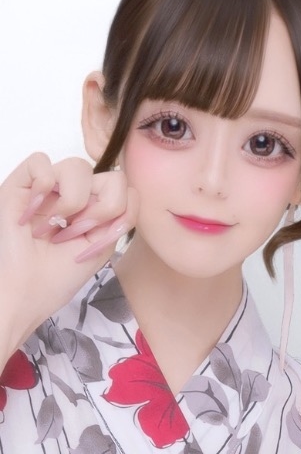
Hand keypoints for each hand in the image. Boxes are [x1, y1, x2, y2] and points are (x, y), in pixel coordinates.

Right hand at [0, 152, 137, 364]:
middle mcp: (75, 193)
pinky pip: (39, 160)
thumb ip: (118, 217)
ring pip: (78, 166)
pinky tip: (35, 210)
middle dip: (103, 209)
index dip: (123, 213)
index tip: (101, 238)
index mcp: (96, 207)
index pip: (126, 189)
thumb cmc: (59, 276)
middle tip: (77, 233)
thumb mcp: (102, 246)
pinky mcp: (20, 184)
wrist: (26, 292)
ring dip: (73, 201)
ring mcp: (49, 187)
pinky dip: (42, 185)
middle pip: (111, 176)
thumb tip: (124, 191)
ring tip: (55, 226)